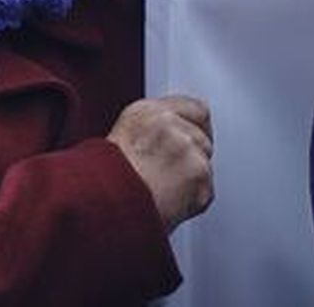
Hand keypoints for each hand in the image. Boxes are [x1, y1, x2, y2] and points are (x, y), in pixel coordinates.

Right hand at [108, 95, 214, 231]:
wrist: (108, 204)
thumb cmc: (107, 177)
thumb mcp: (124, 135)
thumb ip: (156, 126)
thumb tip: (178, 129)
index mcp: (147, 112)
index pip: (195, 108)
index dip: (194, 126)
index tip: (193, 137)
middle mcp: (170, 125)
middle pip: (203, 137)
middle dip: (192, 154)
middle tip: (169, 170)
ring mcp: (188, 150)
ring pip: (205, 163)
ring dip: (192, 176)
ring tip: (164, 186)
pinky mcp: (201, 176)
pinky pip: (206, 189)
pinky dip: (193, 197)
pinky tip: (170, 198)